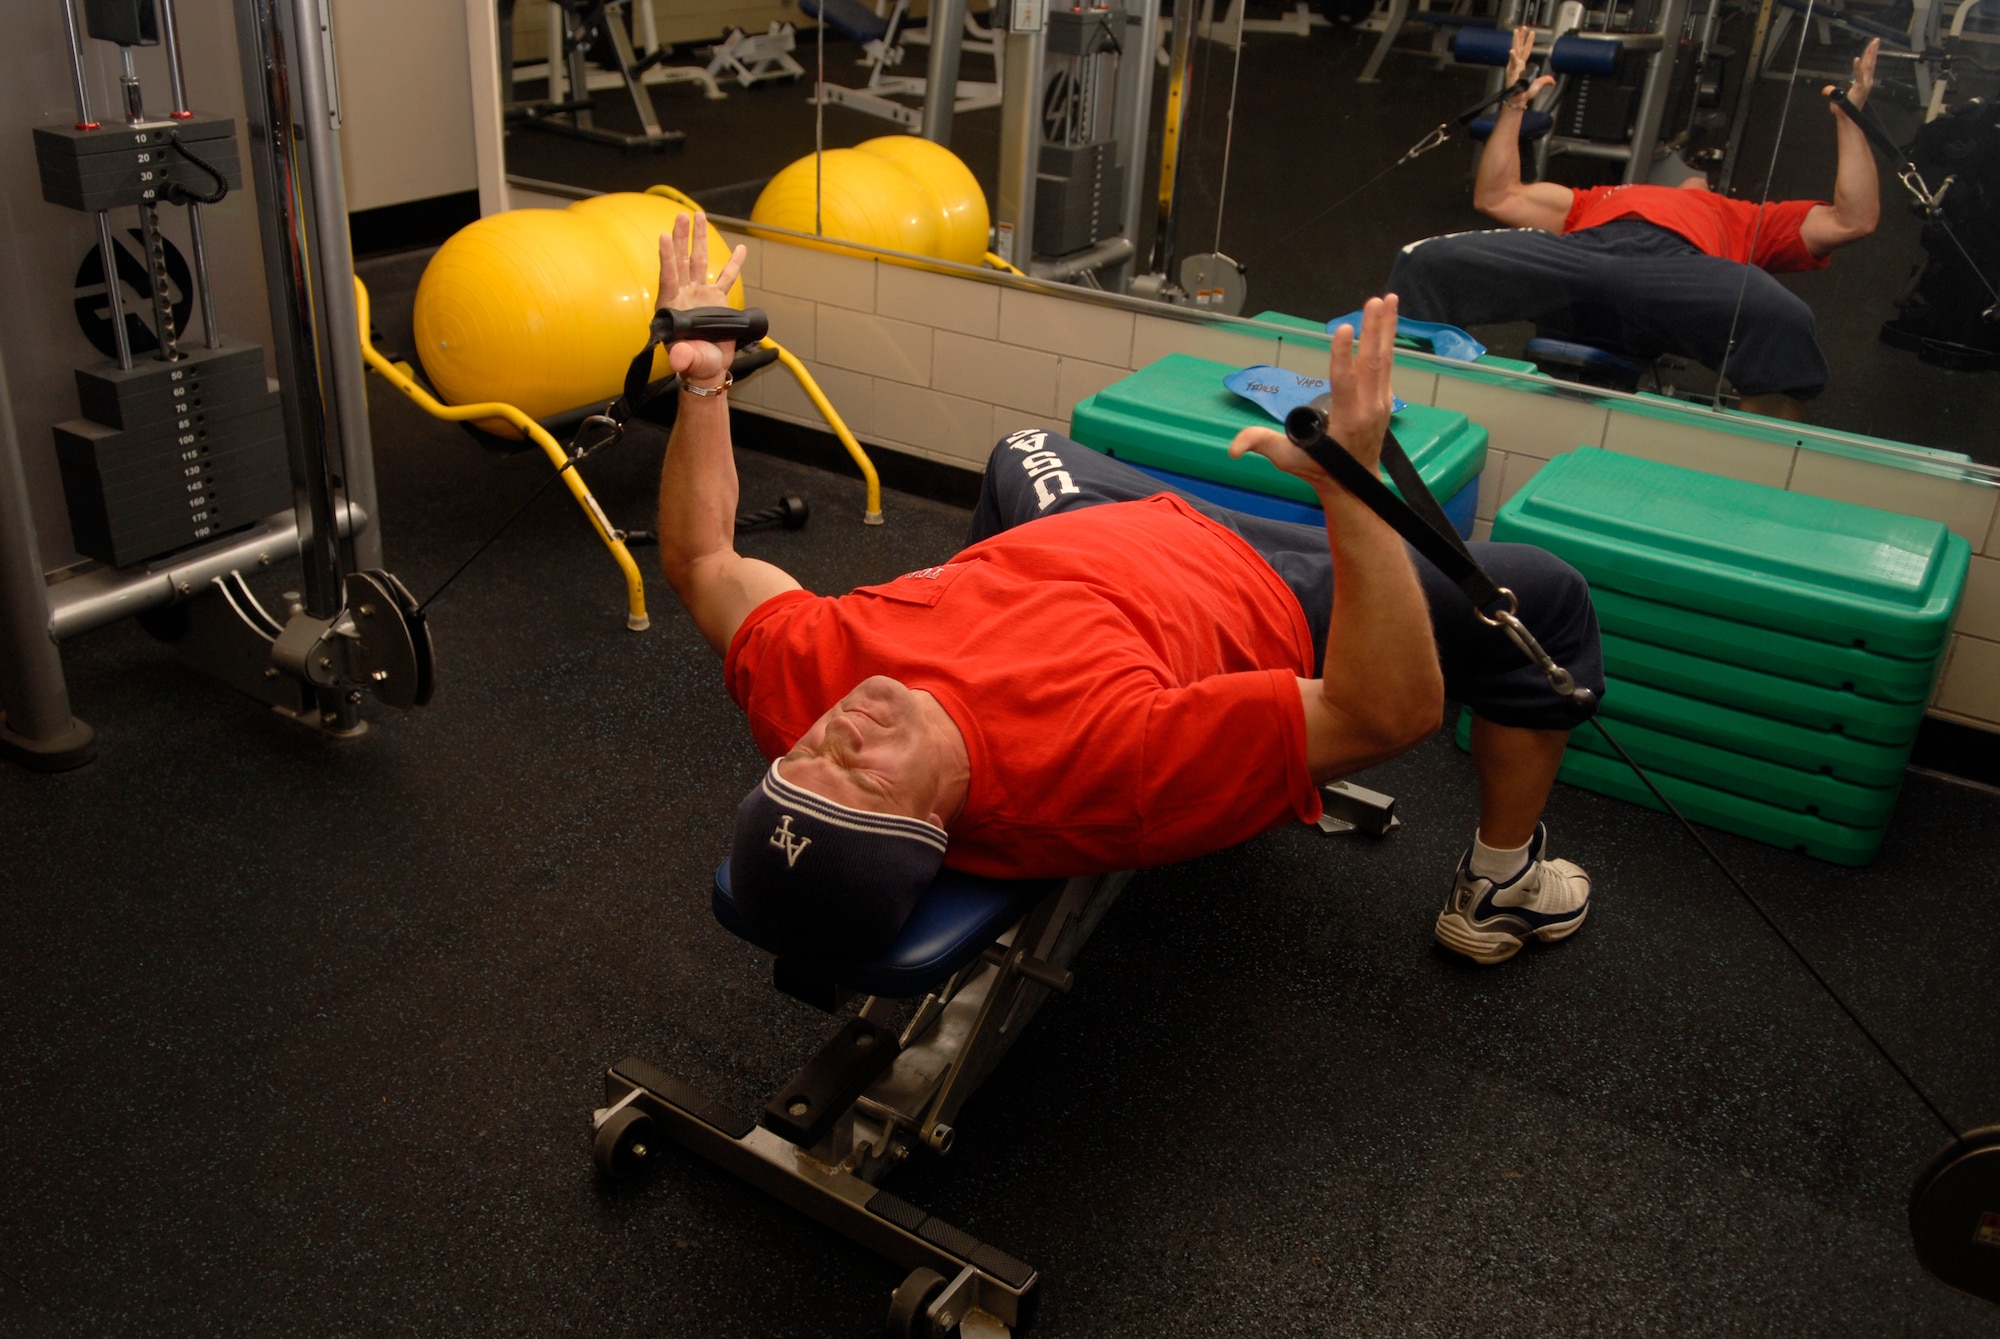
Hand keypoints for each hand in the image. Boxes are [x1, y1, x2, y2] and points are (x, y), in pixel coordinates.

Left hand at [656, 210, 747, 386]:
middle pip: (681, 261)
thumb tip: (677, 356)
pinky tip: (740, 249)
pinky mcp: (716, 299)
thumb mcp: (688, 361)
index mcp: (672, 307)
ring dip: (699, 239)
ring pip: (699, 262)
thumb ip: (683, 357)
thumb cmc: (695, 364)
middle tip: (682, 216)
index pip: (669, 277)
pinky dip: (733, 263)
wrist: (707, 368)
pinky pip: (725, 277)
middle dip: (681, 237)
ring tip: (698, 216)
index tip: (664, 237)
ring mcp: (700, 295)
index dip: (667, 257)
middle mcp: (684, 296)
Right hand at [1229, 294, 1399, 490]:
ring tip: (1388, 299)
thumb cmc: (1320, 468)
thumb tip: (1233, 448)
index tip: (1344, 328)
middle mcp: (1369, 408)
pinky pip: (1388, 363)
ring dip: (1386, 327)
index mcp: (1347, 419)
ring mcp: (1381, 401)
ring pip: (1385, 359)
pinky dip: (1389, 339)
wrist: (1355, 484)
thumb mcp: (1287, 459)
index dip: (1343, 355)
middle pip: (1372, 363)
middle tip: (1374, 301)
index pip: (1344, 382)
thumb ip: (1261, 445)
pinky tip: (1389, 319)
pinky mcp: (1385, 397)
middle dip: (1373, 330)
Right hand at [1504, 25, 1554, 104]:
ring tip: (1517, 31)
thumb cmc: (1524, 94)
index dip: (1529, 42)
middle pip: (1520, 47)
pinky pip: (1512, 62)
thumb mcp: (1538, 85)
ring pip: (1516, 50)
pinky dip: (1512, 56)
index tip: (1531, 34)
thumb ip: (1545, 81)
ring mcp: (1513, 67)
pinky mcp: (1511, 72)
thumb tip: (1553, 81)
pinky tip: (1512, 51)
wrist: (1518, 100)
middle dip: (1521, 37)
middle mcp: (1517, 64)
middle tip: (1522, 28)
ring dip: (1516, 40)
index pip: (1526, 51)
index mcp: (1522, 66)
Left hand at [1826, 36, 1878, 111]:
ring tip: (1873, 44)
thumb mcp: (1837, 97)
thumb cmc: (1844, 109)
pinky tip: (1856, 58)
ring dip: (1870, 54)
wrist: (1847, 117)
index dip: (1869, 55)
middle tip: (1876, 40)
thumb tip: (1826, 90)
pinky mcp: (1860, 88)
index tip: (1872, 46)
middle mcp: (1866, 81)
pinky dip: (1857, 67)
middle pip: (1870, 62)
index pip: (1866, 65)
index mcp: (1863, 82)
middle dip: (1873, 50)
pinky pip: (1858, 75)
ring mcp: (1864, 84)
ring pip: (1868, 65)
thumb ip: (1831, 91)